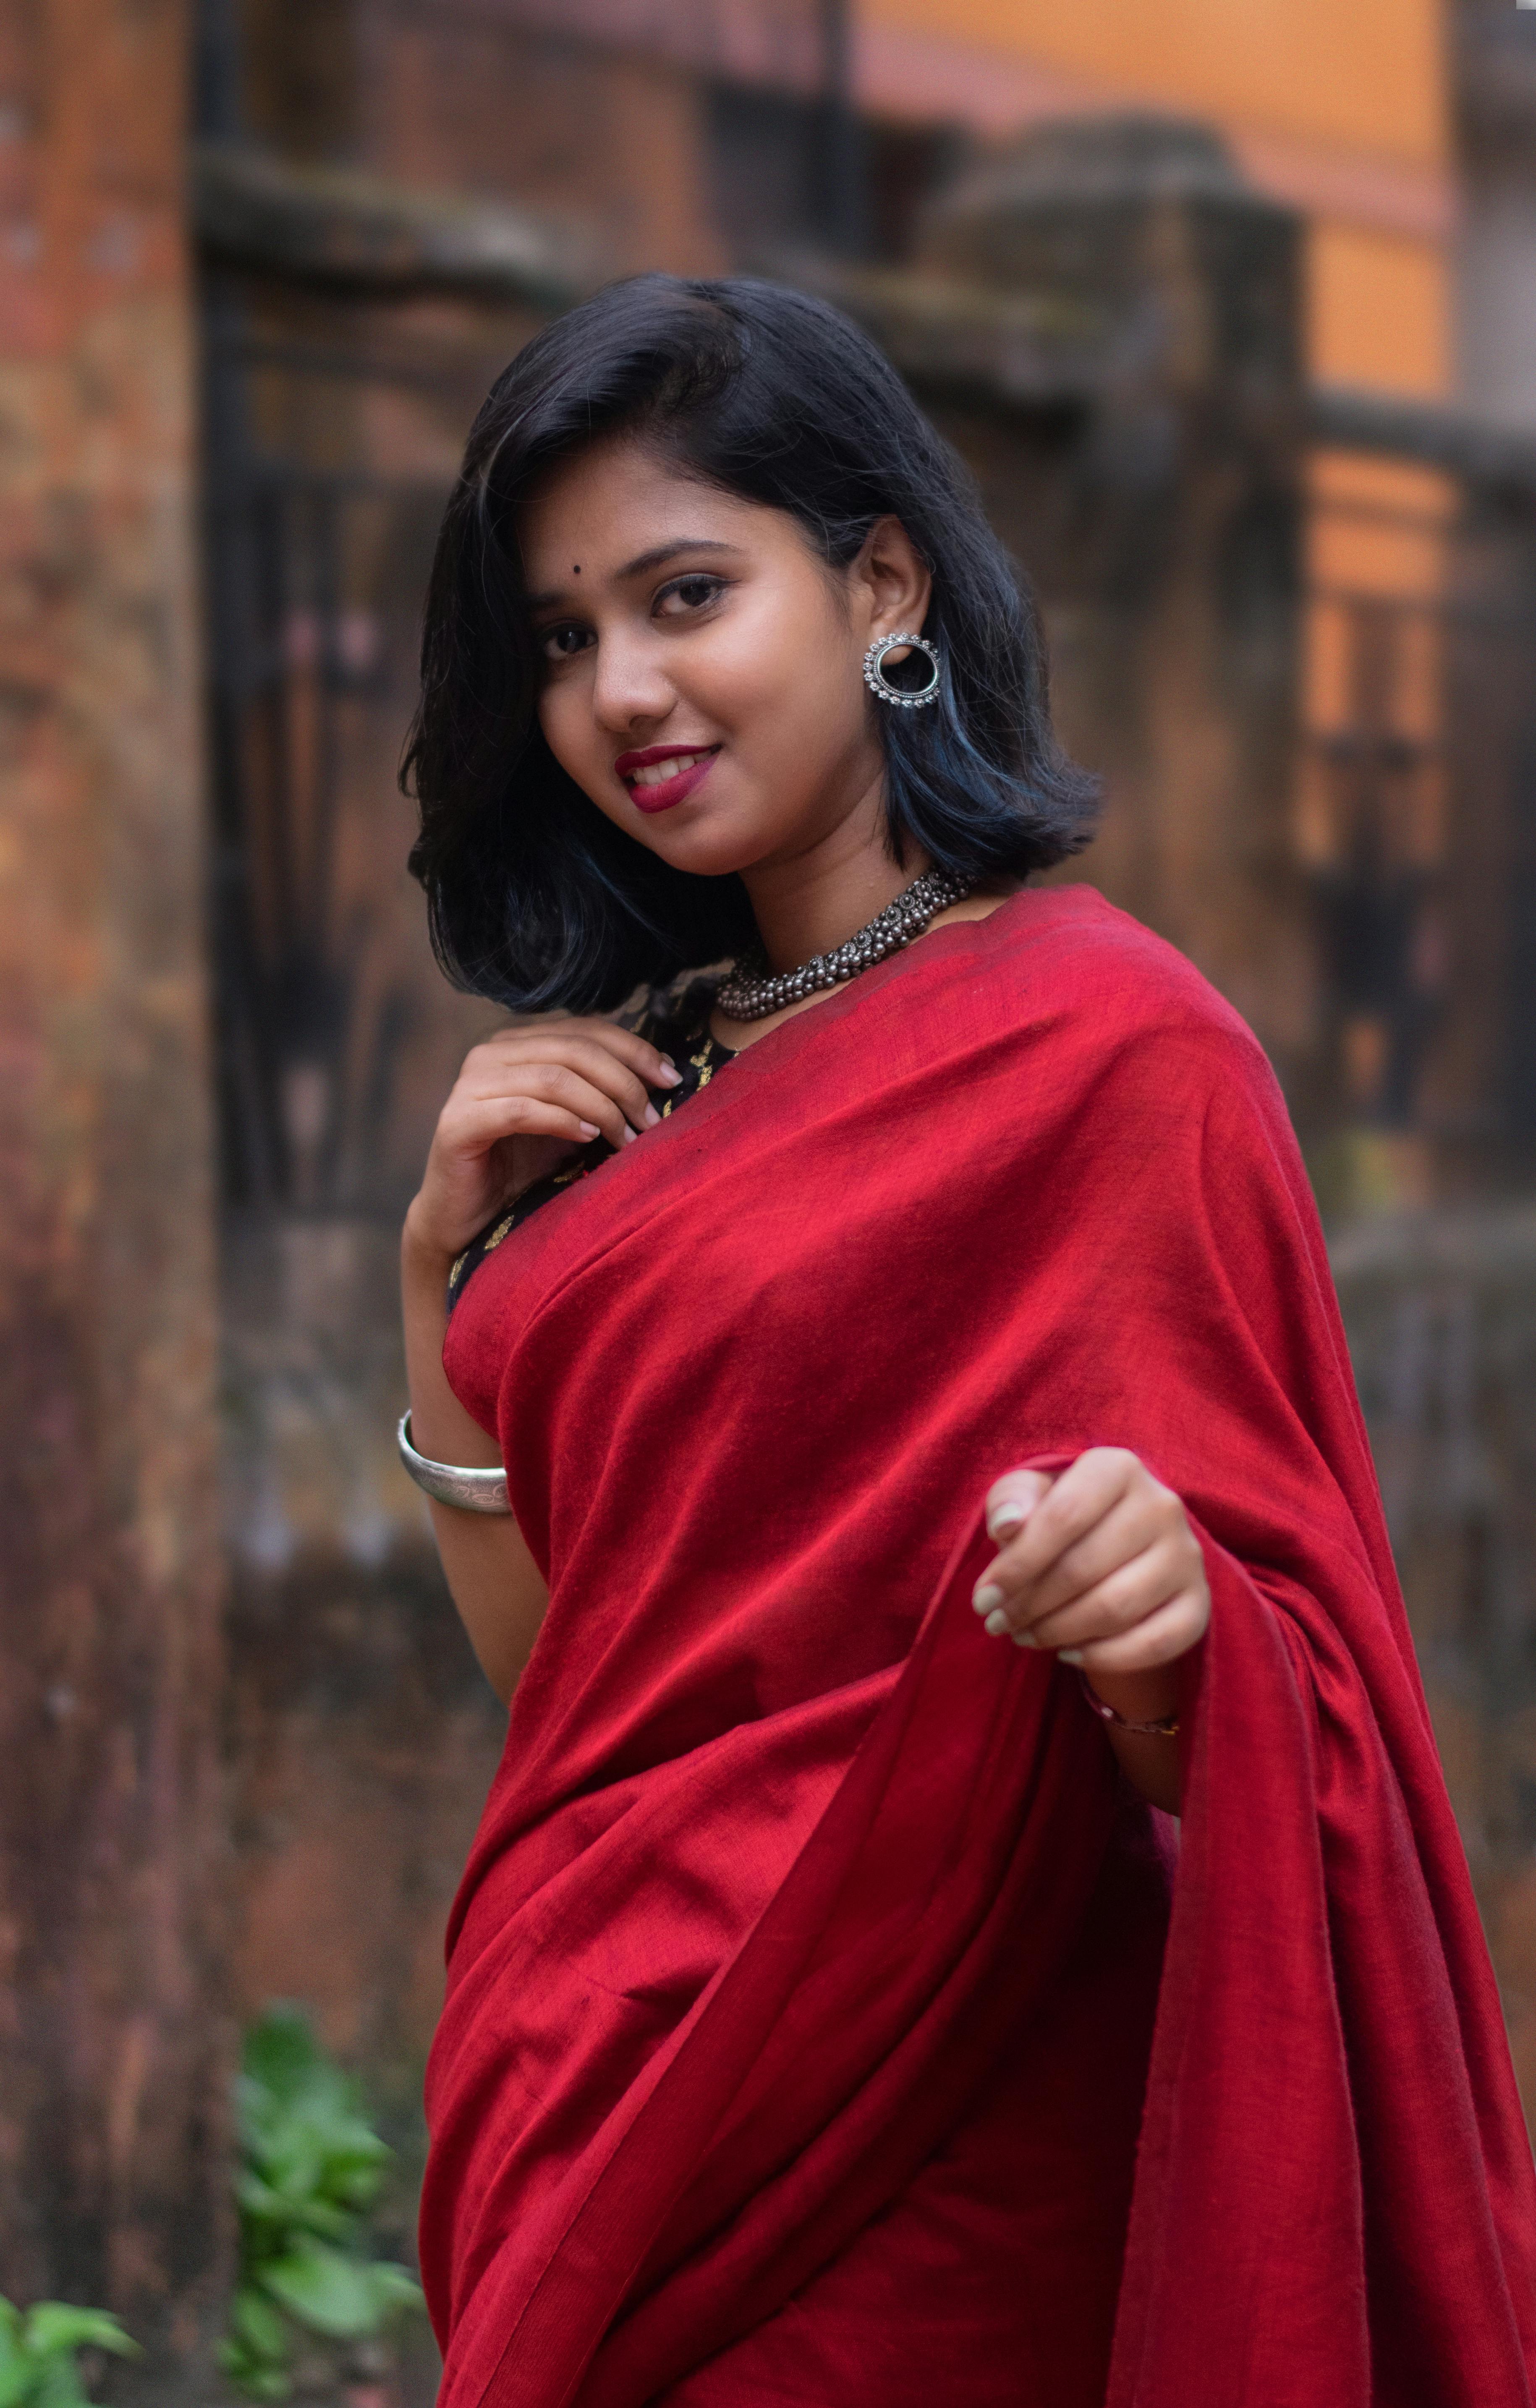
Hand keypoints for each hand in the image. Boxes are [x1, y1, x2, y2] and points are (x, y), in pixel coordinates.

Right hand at [404, 1018, 682, 1264]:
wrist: (468, 1217)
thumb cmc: (523, 1167)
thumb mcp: (573, 1120)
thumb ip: (602, 1091)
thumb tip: (665, 1076)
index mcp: (520, 1042)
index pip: (585, 1029)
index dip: (634, 1049)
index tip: (672, 1078)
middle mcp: (491, 1052)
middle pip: (574, 1050)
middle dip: (624, 1082)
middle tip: (653, 1119)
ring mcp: (470, 1084)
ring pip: (552, 1077)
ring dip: (601, 1107)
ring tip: (627, 1138)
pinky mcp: (458, 1121)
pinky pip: (521, 1110)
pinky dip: (563, 1121)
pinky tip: (588, 1138)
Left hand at [971, 1448, 1209, 1678]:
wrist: (1119, 1544)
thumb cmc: (1062, 1515)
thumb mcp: (1029, 1495)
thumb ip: (1011, 1500)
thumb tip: (1007, 1525)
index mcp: (1118, 1468)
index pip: (1064, 1516)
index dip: (1017, 1564)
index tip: (982, 1599)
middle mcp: (1162, 1507)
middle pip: (1084, 1568)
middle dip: (1029, 1604)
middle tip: (997, 1623)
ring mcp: (1187, 1556)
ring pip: (1115, 1609)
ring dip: (1057, 1631)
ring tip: (1023, 1635)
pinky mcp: (1198, 1603)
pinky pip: (1153, 1643)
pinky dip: (1103, 1657)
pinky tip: (1067, 1653)